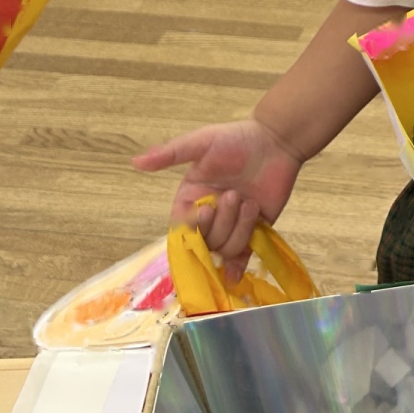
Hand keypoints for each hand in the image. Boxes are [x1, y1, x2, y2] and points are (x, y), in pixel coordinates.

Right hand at [132, 117, 303, 274]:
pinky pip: (243, 254)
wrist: (277, 141)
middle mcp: (209, 216)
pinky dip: (239, 263)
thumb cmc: (238, 139)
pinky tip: (236, 273)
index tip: (208, 208)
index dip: (194, 225)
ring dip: (239, 229)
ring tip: (249, 202)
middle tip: (234, 195)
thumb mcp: (201, 142)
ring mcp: (232, 225)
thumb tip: (136, 161)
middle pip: (205, 241)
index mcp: (191, 200)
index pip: (182, 228)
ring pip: (225, 249)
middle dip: (221, 222)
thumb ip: (170, 154)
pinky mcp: (255, 230)